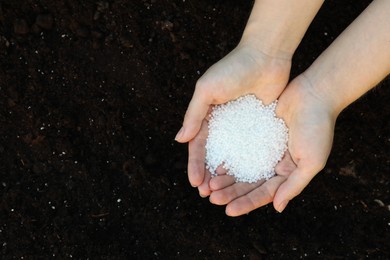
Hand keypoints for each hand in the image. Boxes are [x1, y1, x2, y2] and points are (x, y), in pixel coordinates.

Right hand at [175, 44, 291, 196]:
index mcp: (207, 115)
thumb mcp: (207, 90)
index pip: (198, 145)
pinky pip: (252, 149)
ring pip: (232, 156)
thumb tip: (180, 140)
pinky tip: (246, 180)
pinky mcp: (260, 127)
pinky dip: (247, 164)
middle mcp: (223, 124)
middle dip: (209, 175)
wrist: (266, 56)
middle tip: (208, 195)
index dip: (195, 164)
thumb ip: (194, 115)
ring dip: (227, 175)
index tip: (195, 183)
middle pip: (214, 155)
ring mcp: (241, 127)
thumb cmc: (233, 69)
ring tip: (224, 192)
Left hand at [208, 75, 336, 214]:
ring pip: (242, 167)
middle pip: (250, 183)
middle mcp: (275, 164)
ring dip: (227, 178)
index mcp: (289, 173)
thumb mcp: (312, 161)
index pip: (265, 193)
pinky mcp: (257, 133)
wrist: (315, 93)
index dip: (247, 203)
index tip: (228, 211)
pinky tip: (215, 164)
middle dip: (231, 192)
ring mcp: (265, 149)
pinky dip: (229, 157)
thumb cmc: (318, 128)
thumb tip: (277, 208)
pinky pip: (240, 148)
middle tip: (212, 198)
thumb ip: (294, 185)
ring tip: (209, 184)